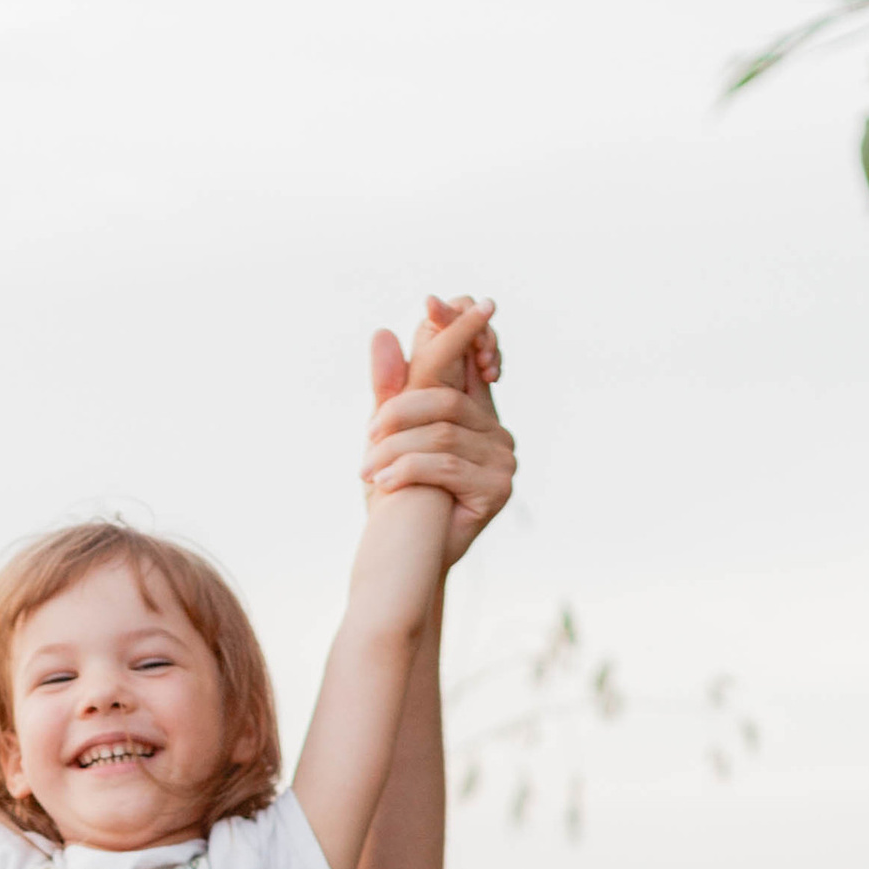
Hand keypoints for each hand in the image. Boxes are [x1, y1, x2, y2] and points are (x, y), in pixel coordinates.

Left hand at [360, 294, 512, 571]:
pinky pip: (446, 464)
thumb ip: (389, 387)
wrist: (404, 564)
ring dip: (394, 449)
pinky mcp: (499, 488)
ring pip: (442, 432)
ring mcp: (502, 460)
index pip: (470, 354)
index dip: (455, 325)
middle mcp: (495, 432)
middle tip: (367, 436)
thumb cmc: (396, 500)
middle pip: (448, 397)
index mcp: (473, 412)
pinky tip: (384, 485)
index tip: (428, 303)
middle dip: (401, 411)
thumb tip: (382, 331)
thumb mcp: (388, 437)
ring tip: (365, 471)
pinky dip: (408, 470)